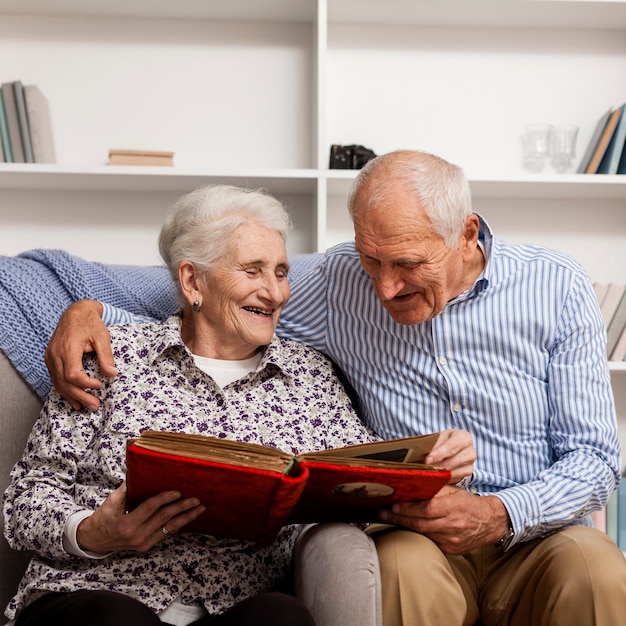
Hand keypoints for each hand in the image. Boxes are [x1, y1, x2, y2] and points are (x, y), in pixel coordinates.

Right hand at [44, 299, 116, 411]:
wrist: (76, 312)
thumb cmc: (90, 323)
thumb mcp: (102, 336)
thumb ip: (106, 355)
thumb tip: (112, 374)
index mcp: (68, 348)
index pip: (72, 374)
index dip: (86, 384)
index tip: (99, 385)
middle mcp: (55, 354)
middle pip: (64, 382)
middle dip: (80, 396)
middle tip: (94, 405)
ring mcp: (50, 357)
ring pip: (57, 382)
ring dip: (71, 396)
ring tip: (85, 406)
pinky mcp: (50, 358)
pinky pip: (55, 378)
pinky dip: (64, 389)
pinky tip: (74, 398)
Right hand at [76, 481, 205, 554]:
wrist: (96, 540)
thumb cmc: (104, 517)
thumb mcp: (111, 502)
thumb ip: (125, 488)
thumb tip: (137, 471)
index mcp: (127, 524)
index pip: (151, 508)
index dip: (165, 498)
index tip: (177, 491)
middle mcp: (137, 536)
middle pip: (164, 518)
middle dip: (182, 507)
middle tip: (196, 499)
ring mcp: (143, 543)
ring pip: (169, 528)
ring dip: (186, 517)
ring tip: (200, 508)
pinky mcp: (147, 546)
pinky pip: (166, 533)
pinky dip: (179, 524)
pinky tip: (189, 516)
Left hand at [379, 487, 508, 554]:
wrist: (490, 523)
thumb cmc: (468, 503)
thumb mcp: (454, 491)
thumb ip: (435, 489)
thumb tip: (413, 484)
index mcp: (454, 507)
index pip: (426, 509)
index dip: (408, 508)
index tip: (393, 505)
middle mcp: (453, 525)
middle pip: (420, 524)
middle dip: (399, 518)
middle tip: (382, 513)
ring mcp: (451, 540)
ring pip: (423, 534)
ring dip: (404, 526)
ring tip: (389, 518)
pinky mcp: (451, 550)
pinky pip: (430, 541)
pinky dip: (417, 534)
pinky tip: (406, 528)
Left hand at [424, 429, 475, 483]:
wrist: (457, 449)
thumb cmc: (445, 442)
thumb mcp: (440, 438)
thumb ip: (433, 445)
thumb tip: (421, 453)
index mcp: (464, 437)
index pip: (451, 447)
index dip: (438, 454)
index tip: (427, 460)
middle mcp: (470, 451)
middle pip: (452, 461)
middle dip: (436, 465)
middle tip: (424, 468)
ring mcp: (470, 464)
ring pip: (452, 472)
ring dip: (438, 473)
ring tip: (426, 472)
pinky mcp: (467, 474)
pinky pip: (453, 479)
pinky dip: (442, 478)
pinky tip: (434, 476)